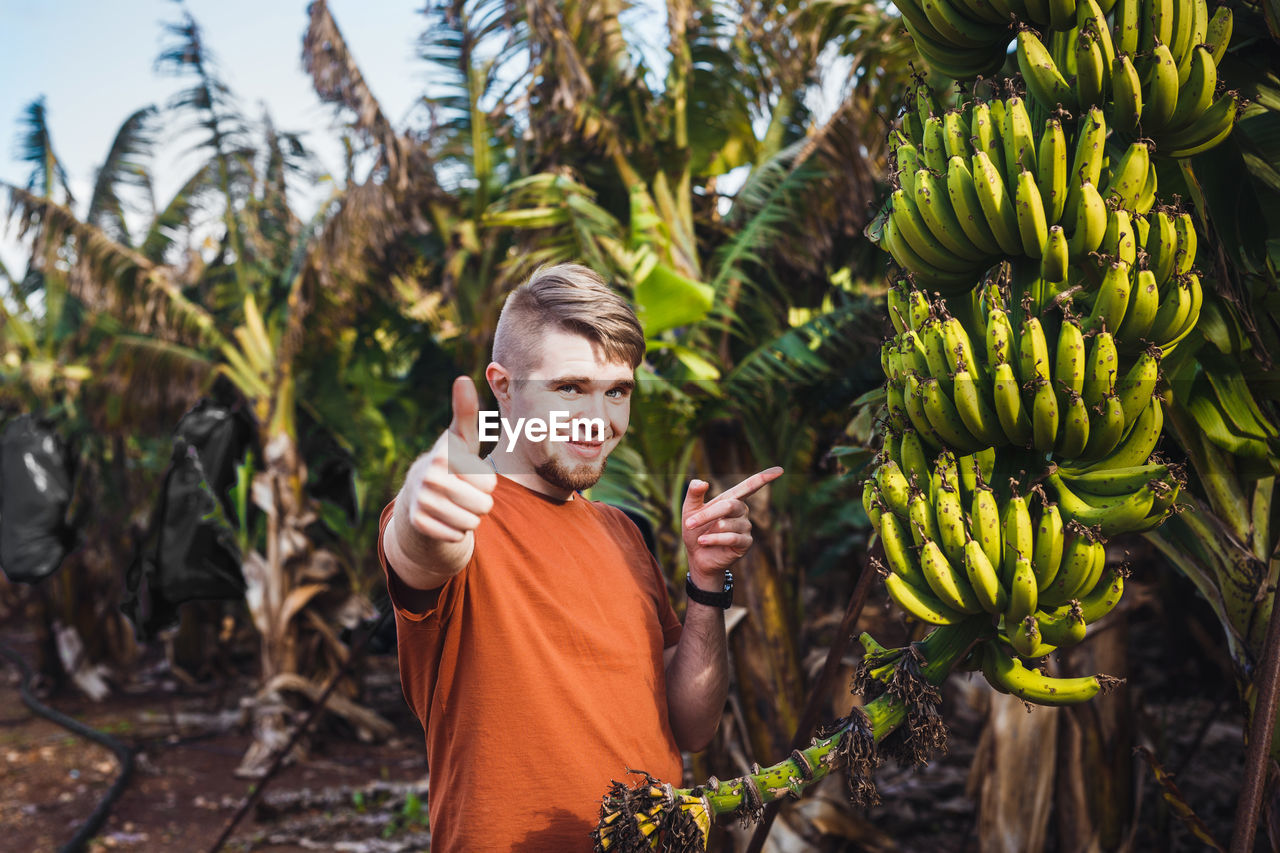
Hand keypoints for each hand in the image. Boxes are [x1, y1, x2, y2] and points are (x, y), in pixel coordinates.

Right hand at [404, 376, 497, 543]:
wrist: (417, 498)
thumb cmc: (450, 464)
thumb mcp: (459, 438)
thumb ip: (465, 411)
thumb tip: (462, 378)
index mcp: (443, 456)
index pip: (489, 482)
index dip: (486, 481)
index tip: (469, 474)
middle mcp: (429, 478)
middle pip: (483, 504)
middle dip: (480, 502)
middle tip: (463, 493)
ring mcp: (421, 502)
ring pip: (471, 522)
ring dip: (469, 517)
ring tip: (455, 504)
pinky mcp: (419, 524)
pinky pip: (457, 536)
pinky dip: (456, 531)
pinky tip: (445, 518)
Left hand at [681, 467, 783, 586]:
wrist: (697, 557)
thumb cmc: (695, 530)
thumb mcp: (690, 510)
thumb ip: (694, 493)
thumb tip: (702, 482)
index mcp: (732, 500)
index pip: (750, 486)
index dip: (763, 478)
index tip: (779, 470)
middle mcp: (742, 511)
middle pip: (730, 505)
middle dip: (708, 515)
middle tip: (689, 523)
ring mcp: (745, 527)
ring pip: (727, 524)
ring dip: (709, 530)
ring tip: (700, 538)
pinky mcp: (745, 543)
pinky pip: (731, 538)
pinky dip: (714, 539)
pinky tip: (704, 542)